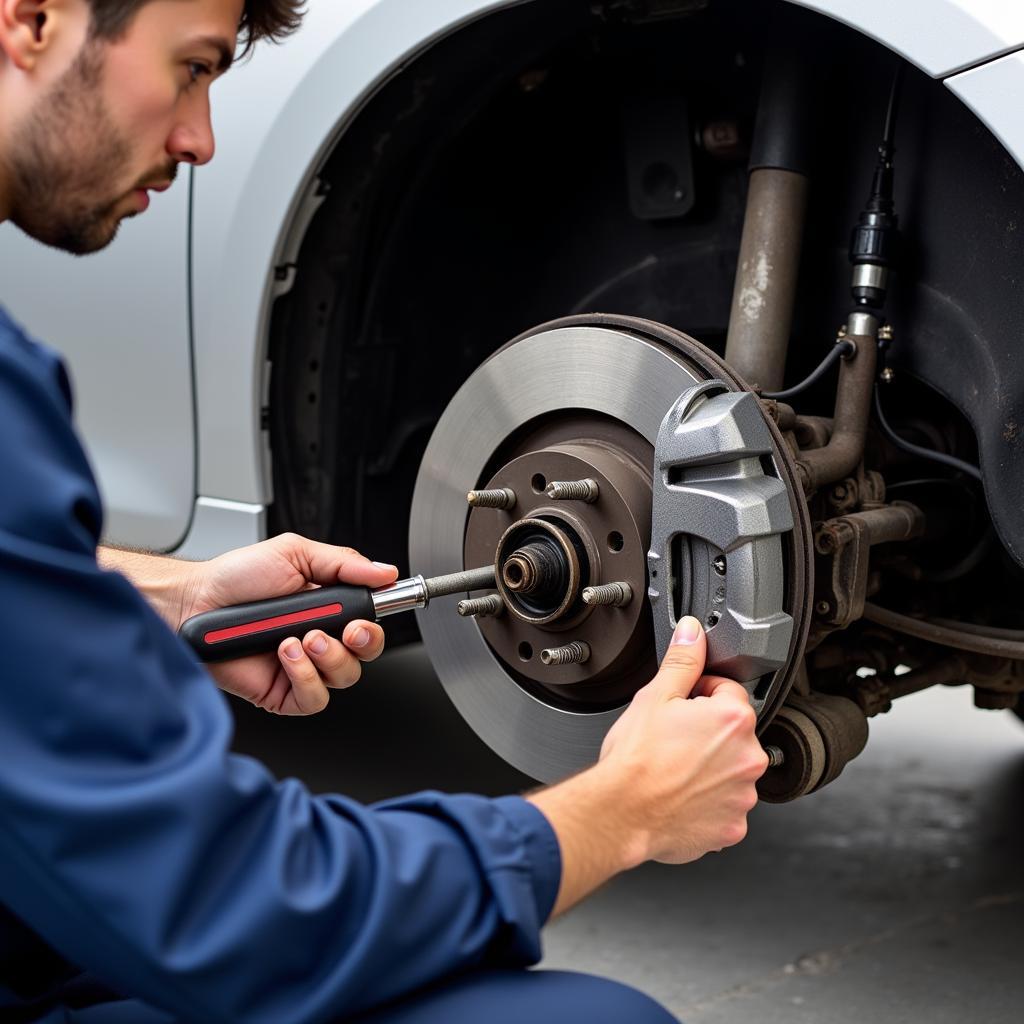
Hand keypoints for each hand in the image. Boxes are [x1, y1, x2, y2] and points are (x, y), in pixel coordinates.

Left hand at [182, 533, 398, 715]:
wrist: (194, 603)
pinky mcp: (283, 693)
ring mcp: (302, 668)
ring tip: (300, 637)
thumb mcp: (294, 554)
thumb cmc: (236, 578)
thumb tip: (384, 572)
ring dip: (328, 657)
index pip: (369, 622)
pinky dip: (305, 676)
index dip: (375, 623)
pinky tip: (285, 655)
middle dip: (363, 642)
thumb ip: (342, 563)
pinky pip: (314, 698)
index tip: (369, 614)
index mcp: (327, 608)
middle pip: (366, 654)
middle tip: (346, 629)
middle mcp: (319, 639)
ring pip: (345, 677)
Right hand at [528, 615, 766, 915]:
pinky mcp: (733, 827)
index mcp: (733, 720)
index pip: (728, 691)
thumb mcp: (655, 696)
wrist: (622, 812)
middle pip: (733, 733)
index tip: (681, 706)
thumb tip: (693, 631)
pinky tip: (681, 795)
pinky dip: (708, 802)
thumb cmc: (635, 759)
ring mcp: (743, 796)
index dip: (700, 694)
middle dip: (707, 732)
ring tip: (675, 768)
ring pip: (730, 770)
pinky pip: (726, 806)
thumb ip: (682, 660)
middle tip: (673, 739)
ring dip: (711, 768)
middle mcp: (748, 758)